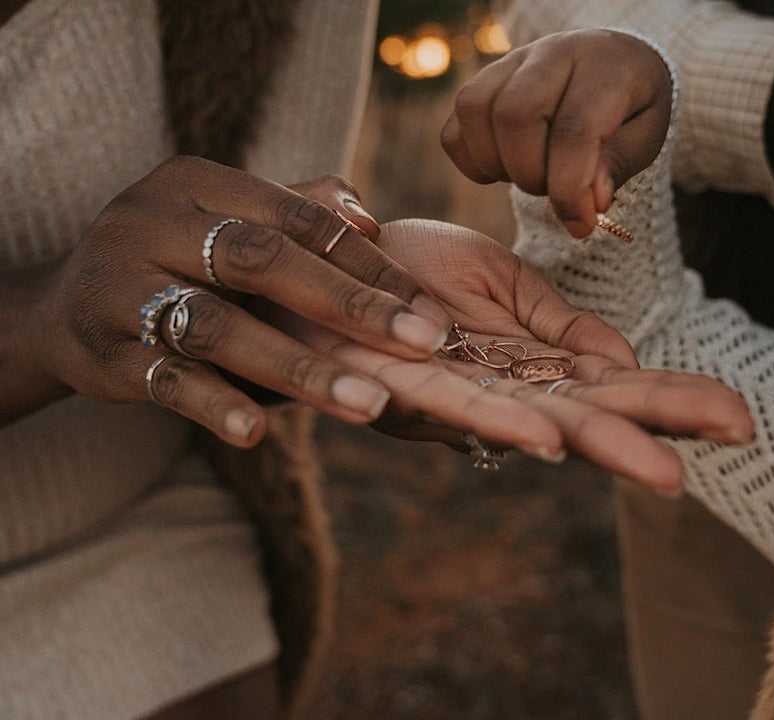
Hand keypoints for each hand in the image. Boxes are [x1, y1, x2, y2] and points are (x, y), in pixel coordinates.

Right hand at [24, 156, 451, 445]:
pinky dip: (213, 404)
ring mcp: (120, 287)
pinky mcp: (101, 351)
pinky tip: (258, 433)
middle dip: (349, 306)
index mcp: (195, 184)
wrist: (62, 306)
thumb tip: (368, 220)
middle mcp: (152, 224)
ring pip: (219, 327)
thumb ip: (295, 213)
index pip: (298, 217)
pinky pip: (164, 379)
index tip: (427, 308)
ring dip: (299, 367)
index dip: (367, 262)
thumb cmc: (176, 261)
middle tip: (420, 345)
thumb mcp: (224, 220)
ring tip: (367, 404)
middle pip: (263, 261)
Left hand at [291, 219, 753, 493]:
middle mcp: (499, 395)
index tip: (739, 418)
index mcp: (531, 370)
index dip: (674, 403)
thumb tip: (627, 366)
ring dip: (598, 448)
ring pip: (535, 425)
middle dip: (659, 430)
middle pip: (591, 416)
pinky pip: (450, 407)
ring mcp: (450, 398)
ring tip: (662, 471)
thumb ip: (563, 328)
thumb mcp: (506, 285)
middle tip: (732, 440)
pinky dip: (500, 423)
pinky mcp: (392, 387)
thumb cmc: (412, 270)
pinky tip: (546, 438)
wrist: (322, 252)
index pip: (615, 391)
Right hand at [442, 29, 672, 237]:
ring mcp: (511, 61)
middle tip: (555, 190)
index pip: (573, 130)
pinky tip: (504, 170)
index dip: (571, 189)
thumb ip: (617, 165)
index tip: (582, 226)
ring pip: (475, 111)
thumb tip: (591, 200)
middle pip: (514, 114)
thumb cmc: (632, 109)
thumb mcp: (646, 137)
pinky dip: (472, 162)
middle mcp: (552, 52)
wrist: (614, 63)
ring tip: (531, 176)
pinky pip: (455, 126)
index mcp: (605, 64)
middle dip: (531, 173)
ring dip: (497, 165)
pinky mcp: (482, 81)